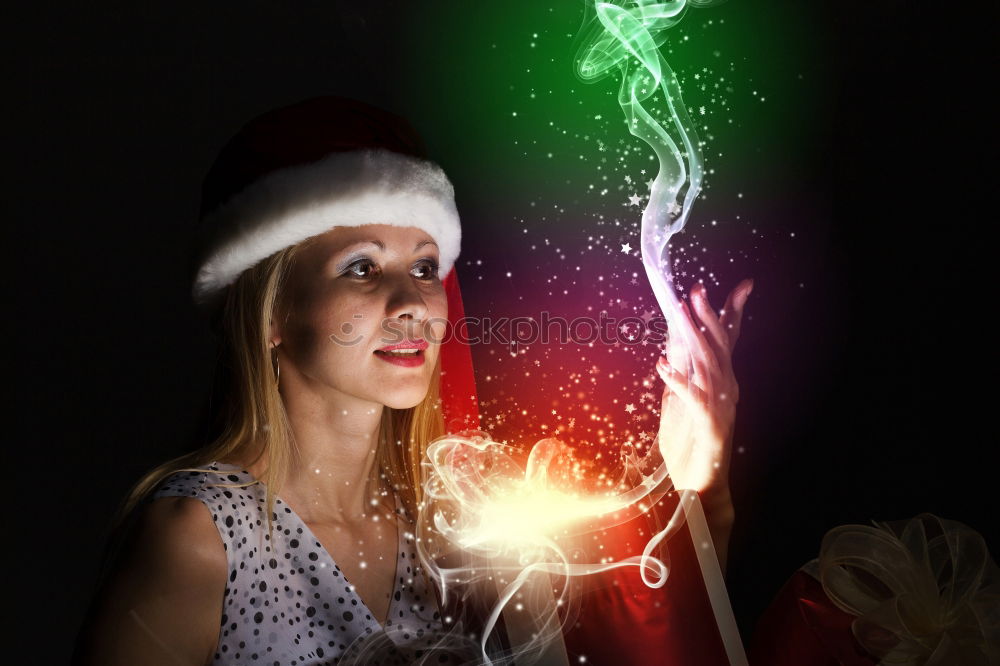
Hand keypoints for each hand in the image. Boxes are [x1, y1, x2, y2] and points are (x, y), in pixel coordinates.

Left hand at [655, 279, 751, 508]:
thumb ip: (680, 377)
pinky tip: (661, 365)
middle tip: (696, 291)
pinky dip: (678, 381)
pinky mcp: (709, 427)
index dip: (733, 313)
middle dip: (708, 316)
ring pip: (708, 365)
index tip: (743, 286)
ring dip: (693, 338)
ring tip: (680, 314)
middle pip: (718, 347)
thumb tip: (671, 349)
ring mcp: (720, 408)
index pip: (728, 342)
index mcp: (721, 383)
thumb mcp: (678, 405)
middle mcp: (726, 390)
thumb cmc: (689, 448)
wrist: (700, 491)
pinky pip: (693, 399)